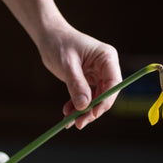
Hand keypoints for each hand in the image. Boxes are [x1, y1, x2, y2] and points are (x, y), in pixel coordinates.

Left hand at [0, 0, 121, 128]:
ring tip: (68, 121)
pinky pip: (85, 98)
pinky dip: (76, 107)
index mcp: (106, 58)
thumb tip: (84, 106)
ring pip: (95, 99)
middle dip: (92, 110)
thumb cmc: (59, 45)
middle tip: (78, 124)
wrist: (49, 38)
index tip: (94, 114)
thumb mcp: (67, 65)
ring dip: (83, 112)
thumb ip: (76, 85)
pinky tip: (66, 112)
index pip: (114, 83)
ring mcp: (97, 75)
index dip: (106, 100)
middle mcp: (105, 67)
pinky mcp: (87, 81)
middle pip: (106, 94)